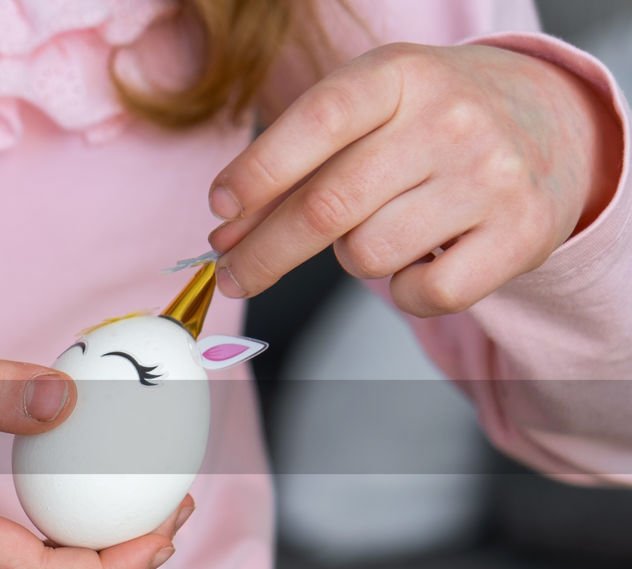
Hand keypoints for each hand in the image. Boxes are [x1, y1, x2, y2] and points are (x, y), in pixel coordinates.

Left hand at [208, 42, 621, 316]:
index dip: (257, 173)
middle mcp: (449, 119)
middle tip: (231, 277)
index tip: (218, 211)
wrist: (549, 125)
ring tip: (381, 230)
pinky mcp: (520, 234)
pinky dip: (405, 293)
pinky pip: (423, 294)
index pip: (317, 122)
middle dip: (263, 254)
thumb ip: (292, 172)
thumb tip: (226, 236)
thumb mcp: (363, 118)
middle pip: (327, 207)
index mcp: (399, 75)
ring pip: (368, 255)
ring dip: (352, 259)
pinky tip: (422, 259)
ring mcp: (490, 176)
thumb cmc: (426, 125)